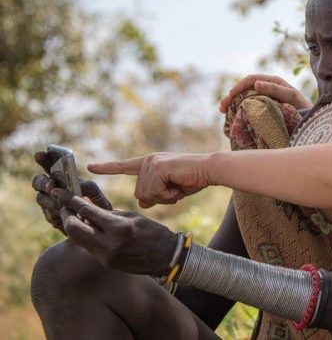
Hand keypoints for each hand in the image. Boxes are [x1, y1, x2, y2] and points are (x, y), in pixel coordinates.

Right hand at [32, 151, 111, 233]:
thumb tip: (79, 186)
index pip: (50, 165)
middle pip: (39, 180)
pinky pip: (48, 214)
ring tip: (60, 204)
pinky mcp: (52, 217)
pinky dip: (55, 215)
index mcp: (63, 177)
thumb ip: (89, 189)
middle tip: (51, 186)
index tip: (40, 153)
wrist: (97, 228)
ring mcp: (50, 203)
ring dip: (49, 200)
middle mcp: (53, 188)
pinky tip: (64, 216)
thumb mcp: (96, 196)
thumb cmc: (97, 207)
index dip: (44, 158)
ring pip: (41, 197)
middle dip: (43, 182)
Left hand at [52, 188, 177, 274]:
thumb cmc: (153, 232)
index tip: (61, 193)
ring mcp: (106, 256)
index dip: (71, 201)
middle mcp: (109, 244)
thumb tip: (89, 208)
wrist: (167, 257)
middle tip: (64, 206)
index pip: (86, 211)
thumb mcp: (132, 217)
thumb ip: (109, 213)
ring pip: (77, 240)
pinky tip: (87, 229)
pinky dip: (84, 236)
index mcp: (119, 227)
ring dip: (73, 227)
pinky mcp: (106, 263)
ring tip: (73, 216)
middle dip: (65, 215)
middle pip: (73, 229)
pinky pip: (88, 247)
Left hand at [88, 152, 210, 208]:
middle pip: (140, 194)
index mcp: (149, 164)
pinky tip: (178, 184)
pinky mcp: (157, 167)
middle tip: (176, 189)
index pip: (124, 166)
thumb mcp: (170, 190)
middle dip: (159, 198)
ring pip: (147, 195)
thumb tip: (143, 203)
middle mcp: (147, 161)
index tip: (90, 167)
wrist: (209, 170)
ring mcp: (151, 163)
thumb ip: (155, 194)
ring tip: (178, 185)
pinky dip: (168, 194)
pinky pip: (155, 192)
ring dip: (165, 196)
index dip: (107, 168)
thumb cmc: (193, 179)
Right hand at [219, 74, 311, 112]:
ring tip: (223, 112)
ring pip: (244, 99)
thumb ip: (275, 90)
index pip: (251, 80)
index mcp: (272, 82)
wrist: (310, 121)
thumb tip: (256, 83)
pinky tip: (232, 118)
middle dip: (231, 96)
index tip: (231, 96)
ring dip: (232, 104)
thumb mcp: (290, 97)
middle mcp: (267, 89)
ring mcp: (264, 100)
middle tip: (222, 107)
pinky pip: (249, 108)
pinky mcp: (264, 110)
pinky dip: (239, 112)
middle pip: (244, 89)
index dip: (239, 86)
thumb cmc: (303, 107)